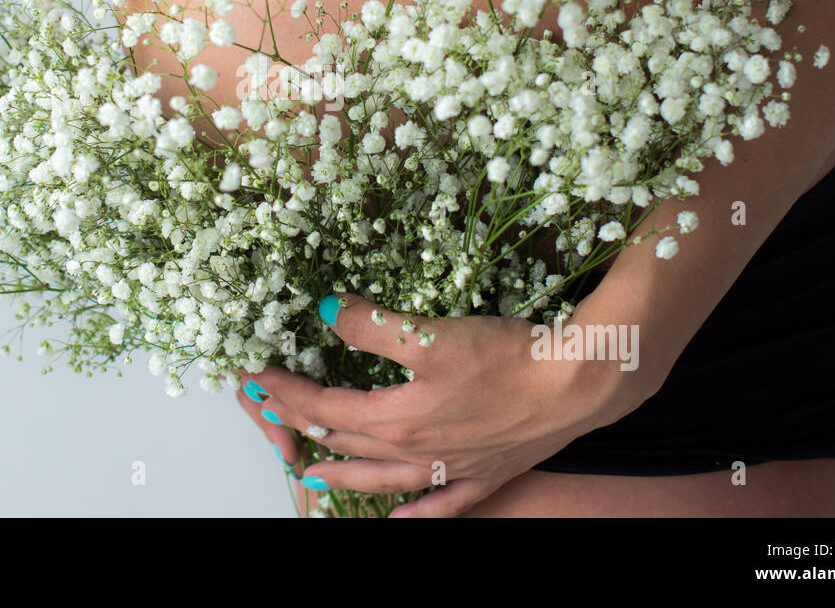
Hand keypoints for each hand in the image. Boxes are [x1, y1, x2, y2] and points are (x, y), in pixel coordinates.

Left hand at [239, 292, 656, 516]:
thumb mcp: (430, 333)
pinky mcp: (485, 474)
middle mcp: (417, 449)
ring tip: (315, 478)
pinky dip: (418, 514)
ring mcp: (451, 467)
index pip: (325, 407)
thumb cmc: (505, 356)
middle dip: (304, 427)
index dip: (287, 391)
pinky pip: (442, 505)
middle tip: (274, 416)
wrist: (575, 385)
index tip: (258, 377)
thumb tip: (325, 311)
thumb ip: (372, 325)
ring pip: (384, 479)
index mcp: (397, 415)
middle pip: (348, 441)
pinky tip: (401, 522)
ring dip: (345, 475)